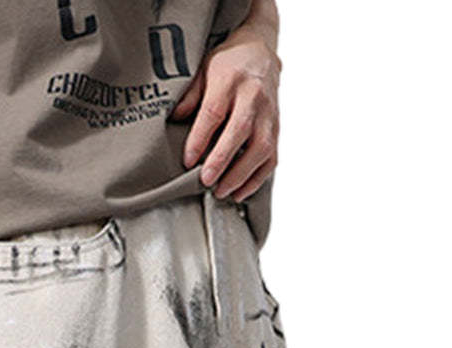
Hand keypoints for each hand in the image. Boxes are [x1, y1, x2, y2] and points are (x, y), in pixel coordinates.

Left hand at [170, 22, 280, 202]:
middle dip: (222, 159)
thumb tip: (175, 118)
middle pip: (240, 131)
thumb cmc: (227, 65)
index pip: (214, 112)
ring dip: (241, 175)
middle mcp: (253, 96)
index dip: (200, 138)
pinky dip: (256, 179)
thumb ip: (190, 95)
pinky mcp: (277, 129)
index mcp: (230, 80)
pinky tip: (239, 192)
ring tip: (221, 192)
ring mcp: (268, 114)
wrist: (260, 51)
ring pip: (260, 148)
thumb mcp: (204, 70)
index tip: (189, 160)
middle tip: (206, 181)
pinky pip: (271, 158)